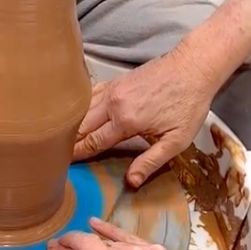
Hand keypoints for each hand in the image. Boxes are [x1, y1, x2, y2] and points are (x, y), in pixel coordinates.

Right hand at [48, 218, 234, 249]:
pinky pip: (129, 239)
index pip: (84, 245)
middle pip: (96, 242)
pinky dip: (113, 233)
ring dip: (94, 239)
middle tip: (62, 249)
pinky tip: (104, 227)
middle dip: (76, 245)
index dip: (66, 244)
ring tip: (80, 236)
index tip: (55, 246)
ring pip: (113, 240)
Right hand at [73, 44, 215, 186]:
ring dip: (72, 125)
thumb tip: (131, 181)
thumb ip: (151, 161)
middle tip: (56, 155)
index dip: (77, 154)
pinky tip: (75, 115)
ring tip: (61, 139)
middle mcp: (113, 104)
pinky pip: (90, 96)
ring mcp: (112, 90)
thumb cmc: (189, 104)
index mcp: (126, 121)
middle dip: (69, 142)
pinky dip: (80, 108)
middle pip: (82, 126)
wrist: (193, 67)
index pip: (93, 142)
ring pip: (82, 110)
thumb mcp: (177, 140)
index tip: (63, 164)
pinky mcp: (115, 81)